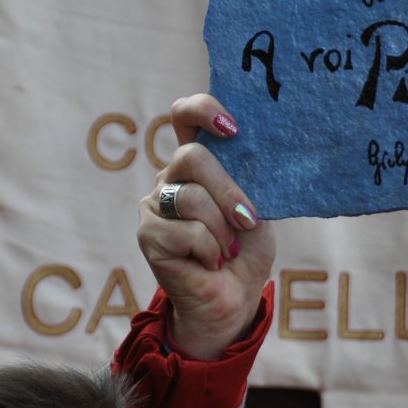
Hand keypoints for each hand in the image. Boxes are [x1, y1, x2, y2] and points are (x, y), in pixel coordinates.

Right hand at [138, 95, 274, 358]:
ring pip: (191, 198)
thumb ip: (249, 178)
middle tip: (248, 220)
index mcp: (198, 162)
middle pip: (191, 158)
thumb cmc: (246, 248)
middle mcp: (171, 176)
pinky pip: (185, 232)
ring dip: (222, 229)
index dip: (202, 109)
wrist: (235, 297)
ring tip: (230, 249)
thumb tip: (259, 154)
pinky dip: (210, 250)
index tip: (232, 128)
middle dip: (228, 191)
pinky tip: (212, 262)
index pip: (184, 114)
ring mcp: (155, 205)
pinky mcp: (148, 235)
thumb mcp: (256, 206)